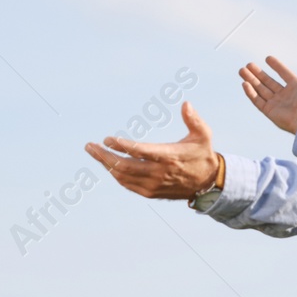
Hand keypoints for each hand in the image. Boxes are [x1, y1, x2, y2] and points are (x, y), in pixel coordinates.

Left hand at [84, 102, 219, 199]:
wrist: (207, 183)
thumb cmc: (202, 154)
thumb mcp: (204, 135)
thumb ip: (194, 119)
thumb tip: (186, 103)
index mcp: (169, 157)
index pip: (140, 152)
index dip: (122, 146)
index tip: (108, 139)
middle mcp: (159, 173)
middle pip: (124, 166)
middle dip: (104, 155)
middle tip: (90, 146)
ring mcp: (153, 185)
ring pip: (122, 176)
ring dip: (106, 164)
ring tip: (94, 152)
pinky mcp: (150, 192)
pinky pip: (127, 184)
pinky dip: (115, 174)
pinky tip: (108, 164)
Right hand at [239, 48, 296, 133]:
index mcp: (295, 88)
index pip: (284, 74)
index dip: (277, 66)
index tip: (267, 58)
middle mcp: (285, 96)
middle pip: (268, 82)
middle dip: (257, 73)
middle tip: (248, 65)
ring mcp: (276, 104)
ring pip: (260, 90)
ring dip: (251, 80)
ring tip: (242, 71)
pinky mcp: (269, 112)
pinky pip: (257, 101)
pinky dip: (250, 92)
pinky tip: (244, 83)